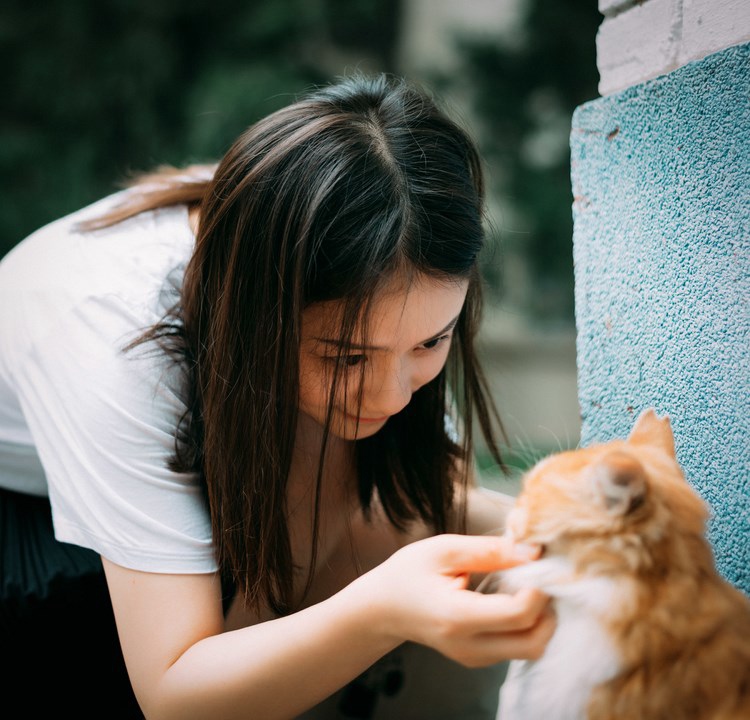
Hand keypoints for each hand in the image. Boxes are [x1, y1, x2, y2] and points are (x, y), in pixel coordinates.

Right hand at [358, 533, 554, 667]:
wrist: (381, 609)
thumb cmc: (407, 573)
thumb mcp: (442, 550)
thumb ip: (489, 551)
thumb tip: (533, 550)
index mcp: (457, 616)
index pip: (519, 614)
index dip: (538, 588)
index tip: (536, 563)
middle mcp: (468, 646)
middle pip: (534, 642)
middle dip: (547, 610)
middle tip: (537, 578)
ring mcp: (474, 657)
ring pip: (530, 648)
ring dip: (539, 619)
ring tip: (523, 586)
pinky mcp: (477, 658)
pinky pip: (516, 647)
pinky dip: (526, 625)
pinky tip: (511, 598)